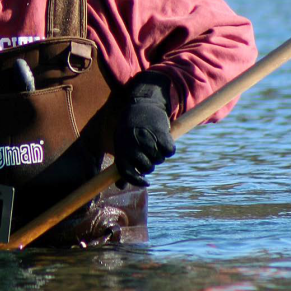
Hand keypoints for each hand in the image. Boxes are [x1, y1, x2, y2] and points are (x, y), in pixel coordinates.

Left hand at [114, 72, 175, 187]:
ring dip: (159, 155)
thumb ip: (122, 164)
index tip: (145, 182)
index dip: (136, 181)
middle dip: (149, 165)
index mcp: (121, 148)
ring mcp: (147, 140)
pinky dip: (169, 149)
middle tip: (149, 154)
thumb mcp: (121, 143)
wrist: (142, 103)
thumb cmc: (130, 127)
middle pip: (147, 168)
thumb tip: (120, 187)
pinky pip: (169, 152)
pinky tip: (164, 140)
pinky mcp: (161, 134)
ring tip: (154, 142)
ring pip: (159, 160)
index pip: (127, 173)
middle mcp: (132, 145)